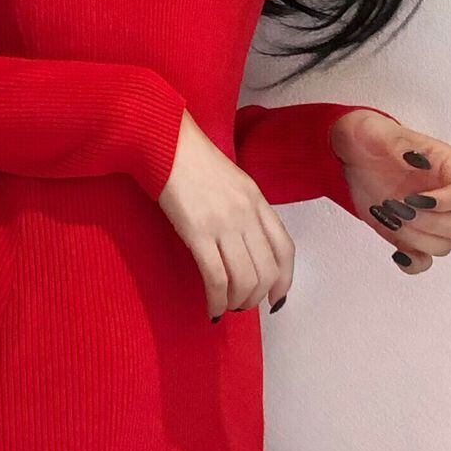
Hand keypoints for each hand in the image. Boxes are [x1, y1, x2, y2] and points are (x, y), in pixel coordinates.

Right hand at [156, 110, 295, 320]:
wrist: (166, 142)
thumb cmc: (192, 159)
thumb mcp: (232, 182)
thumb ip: (244, 209)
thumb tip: (244, 245)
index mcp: (257, 200)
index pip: (284, 248)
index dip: (285, 280)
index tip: (276, 298)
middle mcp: (247, 214)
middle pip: (267, 270)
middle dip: (257, 296)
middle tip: (242, 304)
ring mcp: (224, 223)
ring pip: (244, 279)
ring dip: (237, 302)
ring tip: (225, 306)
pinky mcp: (197, 232)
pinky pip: (216, 277)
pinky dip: (216, 299)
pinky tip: (210, 308)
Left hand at [329, 108, 450, 274]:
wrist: (351, 154)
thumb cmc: (371, 138)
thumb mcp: (378, 131)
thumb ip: (393, 141)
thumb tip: (411, 158)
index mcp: (446, 167)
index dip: (448, 201)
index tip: (418, 199)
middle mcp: (444, 195)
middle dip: (427, 222)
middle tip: (398, 207)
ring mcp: (428, 218)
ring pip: (443, 245)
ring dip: (416, 239)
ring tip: (390, 217)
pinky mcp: (410, 234)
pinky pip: (424, 260)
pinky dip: (413, 262)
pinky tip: (396, 252)